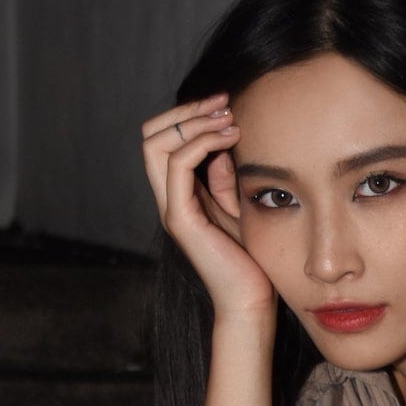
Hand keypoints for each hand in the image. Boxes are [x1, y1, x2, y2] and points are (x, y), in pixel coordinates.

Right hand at [139, 94, 274, 321]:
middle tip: (224, 102)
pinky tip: (230, 139)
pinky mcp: (181, 220)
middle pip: (152, 134)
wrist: (252, 303)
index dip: (189, 115)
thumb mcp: (239, 206)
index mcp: (181, 194)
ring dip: (193, 121)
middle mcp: (170, 198)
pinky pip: (177, 165)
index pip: (164, 139)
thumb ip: (224, 176)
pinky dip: (201, 143)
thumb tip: (222, 142)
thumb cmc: (252, 260)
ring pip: (156, 143)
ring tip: (229, 118)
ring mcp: (172, 208)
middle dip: (187, 110)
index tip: (226, 106)